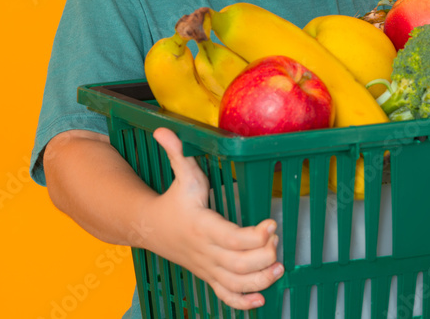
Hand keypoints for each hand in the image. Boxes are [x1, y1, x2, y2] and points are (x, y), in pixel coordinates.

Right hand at [147, 127, 282, 309]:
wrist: (149, 228)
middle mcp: (205, 251)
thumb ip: (178, 153)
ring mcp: (207, 267)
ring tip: (279, 267)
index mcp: (202, 226)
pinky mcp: (208, 276)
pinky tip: (261, 300)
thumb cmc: (173, 200)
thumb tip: (164, 128)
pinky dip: (243, 302)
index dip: (256, 236)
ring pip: (236, 284)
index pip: (232, 238)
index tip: (271, 223)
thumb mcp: (181, 175)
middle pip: (239, 265)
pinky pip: (225, 296)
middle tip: (275, 239)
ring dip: (261, 280)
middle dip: (264, 256)